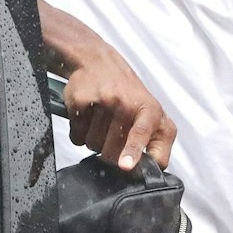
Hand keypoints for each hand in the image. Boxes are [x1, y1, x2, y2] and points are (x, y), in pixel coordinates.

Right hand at [39, 1, 177, 169]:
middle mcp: (128, 104)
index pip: (142, 135)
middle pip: (112, 152)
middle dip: (110, 153)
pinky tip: (87, 116)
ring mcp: (104, 101)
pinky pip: (77, 136)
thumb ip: (156, 143)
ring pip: (93, 146)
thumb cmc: (127, 94)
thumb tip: (152, 171)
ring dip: (94, 141)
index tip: (125, 166)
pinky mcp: (81, 100)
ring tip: (101, 119)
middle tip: (113, 134)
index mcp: (151, 111)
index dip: (133, 154)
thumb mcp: (152, 114)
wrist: (97, 61)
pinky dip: (79, 132)